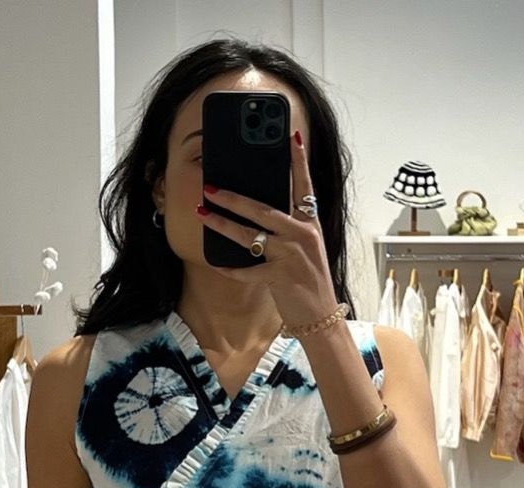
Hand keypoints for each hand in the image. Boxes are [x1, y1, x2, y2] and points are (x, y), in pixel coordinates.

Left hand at [196, 130, 338, 330]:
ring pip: (250, 235)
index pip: (304, 186)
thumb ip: (288, 228)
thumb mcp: (306, 248)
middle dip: (233, 197)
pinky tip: (214, 262)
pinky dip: (229, 268)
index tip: (291, 135)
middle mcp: (302, 235)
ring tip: (202, 213)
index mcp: (310, 224)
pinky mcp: (279, 277)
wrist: (321, 316)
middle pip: (263, 209)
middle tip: (211, 186)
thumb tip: (258, 212)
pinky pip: (246, 270)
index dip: (298, 160)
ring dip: (222, 224)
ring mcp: (291, 256)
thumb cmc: (309, 280)